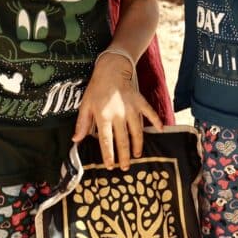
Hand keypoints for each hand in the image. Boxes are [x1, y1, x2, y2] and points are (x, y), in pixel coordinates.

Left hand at [73, 51, 161, 169]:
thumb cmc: (96, 89)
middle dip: (124, 156)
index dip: (109, 155)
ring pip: (137, 131)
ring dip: (138, 145)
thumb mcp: (85, 105)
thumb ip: (82, 124)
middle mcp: (119, 114)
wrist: (112, 69)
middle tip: (125, 168)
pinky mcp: (140, 102)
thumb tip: (76, 140)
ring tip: (137, 155)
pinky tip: (161, 130)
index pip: (106, 140)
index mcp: (104, 116)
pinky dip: (156, 121)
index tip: (111, 166)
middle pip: (123, 140)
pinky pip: (150, 113)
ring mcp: (132, 108)